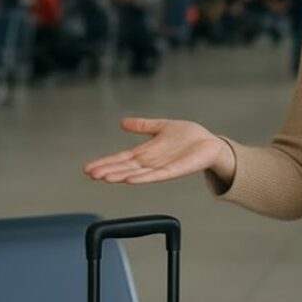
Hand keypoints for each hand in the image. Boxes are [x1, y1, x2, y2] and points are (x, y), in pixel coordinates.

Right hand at [83, 118, 235, 185]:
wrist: (211, 145)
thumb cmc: (190, 137)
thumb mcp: (161, 127)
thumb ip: (143, 126)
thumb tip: (123, 122)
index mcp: (146, 153)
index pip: (121, 159)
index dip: (106, 162)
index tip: (89, 168)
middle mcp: (151, 162)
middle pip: (125, 168)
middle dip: (107, 170)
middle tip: (90, 174)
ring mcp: (162, 168)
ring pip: (137, 173)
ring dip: (120, 175)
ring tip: (104, 178)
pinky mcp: (175, 170)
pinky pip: (157, 175)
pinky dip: (143, 178)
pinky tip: (130, 179)